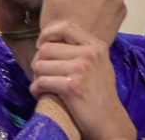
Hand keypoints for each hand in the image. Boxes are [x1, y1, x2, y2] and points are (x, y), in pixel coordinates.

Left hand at [30, 21, 136, 139]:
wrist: (108, 119)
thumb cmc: (101, 92)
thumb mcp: (99, 62)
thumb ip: (82, 48)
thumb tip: (53, 39)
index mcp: (96, 45)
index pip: (65, 27)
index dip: (48, 34)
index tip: (41, 45)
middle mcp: (90, 53)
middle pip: (46, 48)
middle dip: (38, 61)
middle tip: (41, 73)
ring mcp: (81, 68)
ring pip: (40, 64)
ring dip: (36, 76)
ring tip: (42, 84)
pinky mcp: (72, 86)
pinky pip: (41, 81)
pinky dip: (36, 89)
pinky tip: (40, 93)